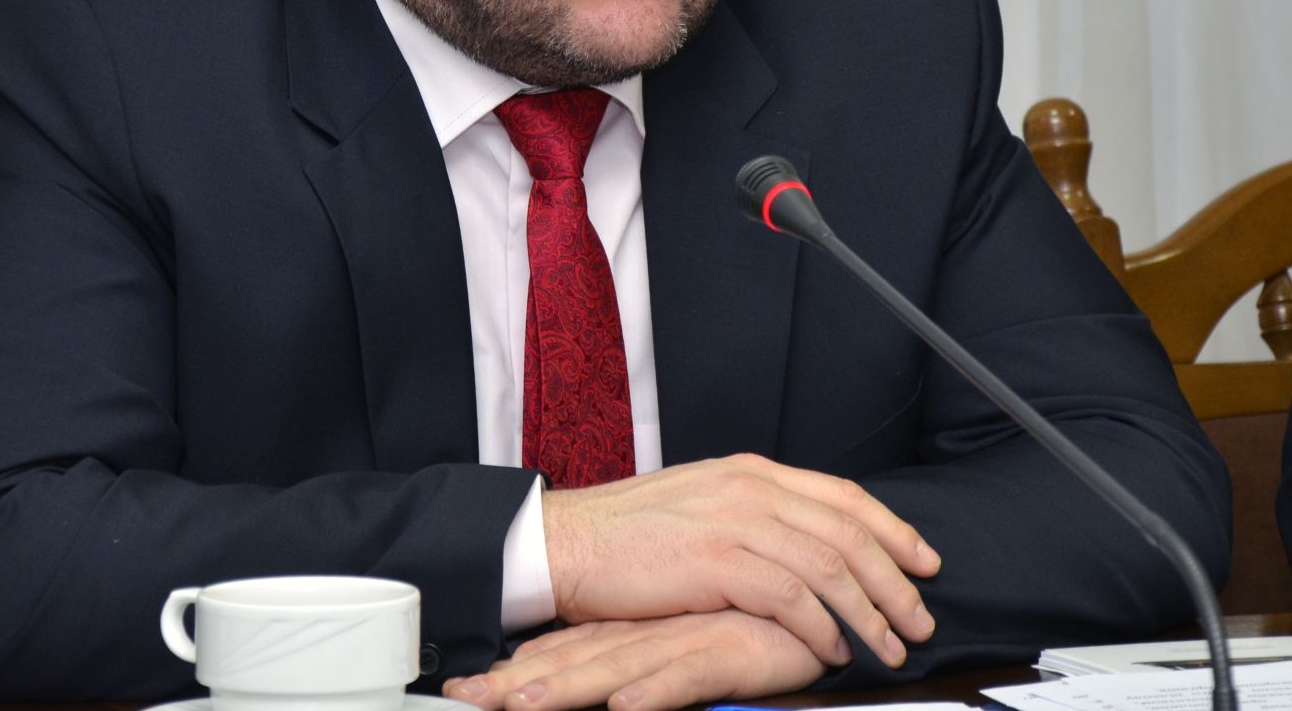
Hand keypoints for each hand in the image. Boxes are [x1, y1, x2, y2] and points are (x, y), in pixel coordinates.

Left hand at [446, 612, 825, 710]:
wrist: (829, 593)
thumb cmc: (768, 622)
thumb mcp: (703, 641)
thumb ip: (662, 657)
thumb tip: (615, 678)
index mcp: (645, 626)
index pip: (570, 649)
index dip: (518, 671)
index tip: (462, 690)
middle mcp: (658, 628)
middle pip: (578, 658)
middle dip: (518, 684)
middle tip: (462, 698)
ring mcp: (691, 632)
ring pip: (619, 663)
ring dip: (566, 688)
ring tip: (516, 706)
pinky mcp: (731, 644)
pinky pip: (689, 670)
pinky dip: (656, 688)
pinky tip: (624, 704)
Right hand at [541, 453, 938, 668]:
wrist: (567, 540)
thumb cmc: (630, 534)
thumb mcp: (703, 504)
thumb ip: (754, 515)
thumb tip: (803, 542)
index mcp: (752, 471)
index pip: (843, 495)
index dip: (892, 528)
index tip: (924, 560)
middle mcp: (751, 488)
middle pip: (849, 532)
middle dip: (895, 580)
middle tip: (921, 619)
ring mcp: (734, 521)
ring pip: (829, 567)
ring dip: (868, 614)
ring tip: (887, 648)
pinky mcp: (715, 561)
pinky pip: (790, 597)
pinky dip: (820, 628)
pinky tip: (831, 652)